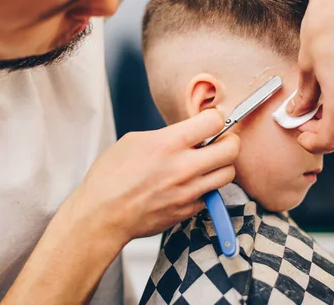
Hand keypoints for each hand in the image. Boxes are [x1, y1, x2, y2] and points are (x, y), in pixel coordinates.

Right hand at [69, 109, 238, 244]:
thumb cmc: (109, 177)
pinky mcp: (188, 210)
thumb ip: (165, 135)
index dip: (215, 118)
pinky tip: (192, 183)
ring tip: (208, 163)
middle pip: (231, 148)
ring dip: (222, 165)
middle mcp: (183, 167)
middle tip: (219, 140)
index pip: (214, 122)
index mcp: (168, 143)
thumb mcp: (133, 141)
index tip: (211, 121)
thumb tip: (186, 135)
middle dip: (228, 140)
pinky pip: (212, 194)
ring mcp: (188, 191)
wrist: (102, 215)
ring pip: (228, 173)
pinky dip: (207, 187)